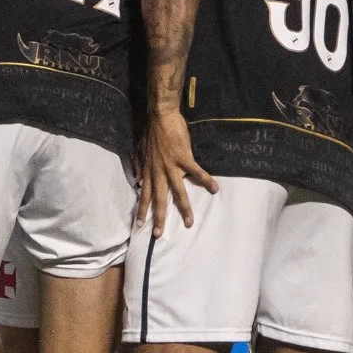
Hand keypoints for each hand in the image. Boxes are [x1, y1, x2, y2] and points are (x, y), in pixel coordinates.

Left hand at [135, 107, 217, 236]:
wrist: (161, 117)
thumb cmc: (152, 133)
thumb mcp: (142, 152)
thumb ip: (141, 167)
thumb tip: (138, 179)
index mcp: (149, 172)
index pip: (144, 195)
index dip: (142, 210)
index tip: (139, 225)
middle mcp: (158, 172)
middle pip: (159, 199)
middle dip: (158, 218)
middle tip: (158, 235)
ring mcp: (171, 166)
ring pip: (178, 192)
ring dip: (184, 208)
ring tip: (190, 222)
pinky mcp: (184, 158)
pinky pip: (196, 173)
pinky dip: (206, 180)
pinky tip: (215, 189)